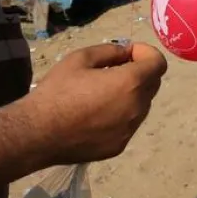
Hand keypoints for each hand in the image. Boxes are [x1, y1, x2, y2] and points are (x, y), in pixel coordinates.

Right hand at [16, 42, 167, 165]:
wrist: (37, 133)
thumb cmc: (57, 91)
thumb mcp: (80, 58)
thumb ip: (110, 51)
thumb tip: (126, 53)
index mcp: (131, 83)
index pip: (158, 63)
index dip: (147, 54)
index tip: (128, 53)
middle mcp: (137, 108)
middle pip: (153, 84)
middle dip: (140, 72)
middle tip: (114, 70)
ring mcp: (129, 130)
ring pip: (141, 106)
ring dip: (131, 95)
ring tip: (102, 93)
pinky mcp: (119, 146)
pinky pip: (128, 124)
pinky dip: (121, 115)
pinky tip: (96, 114)